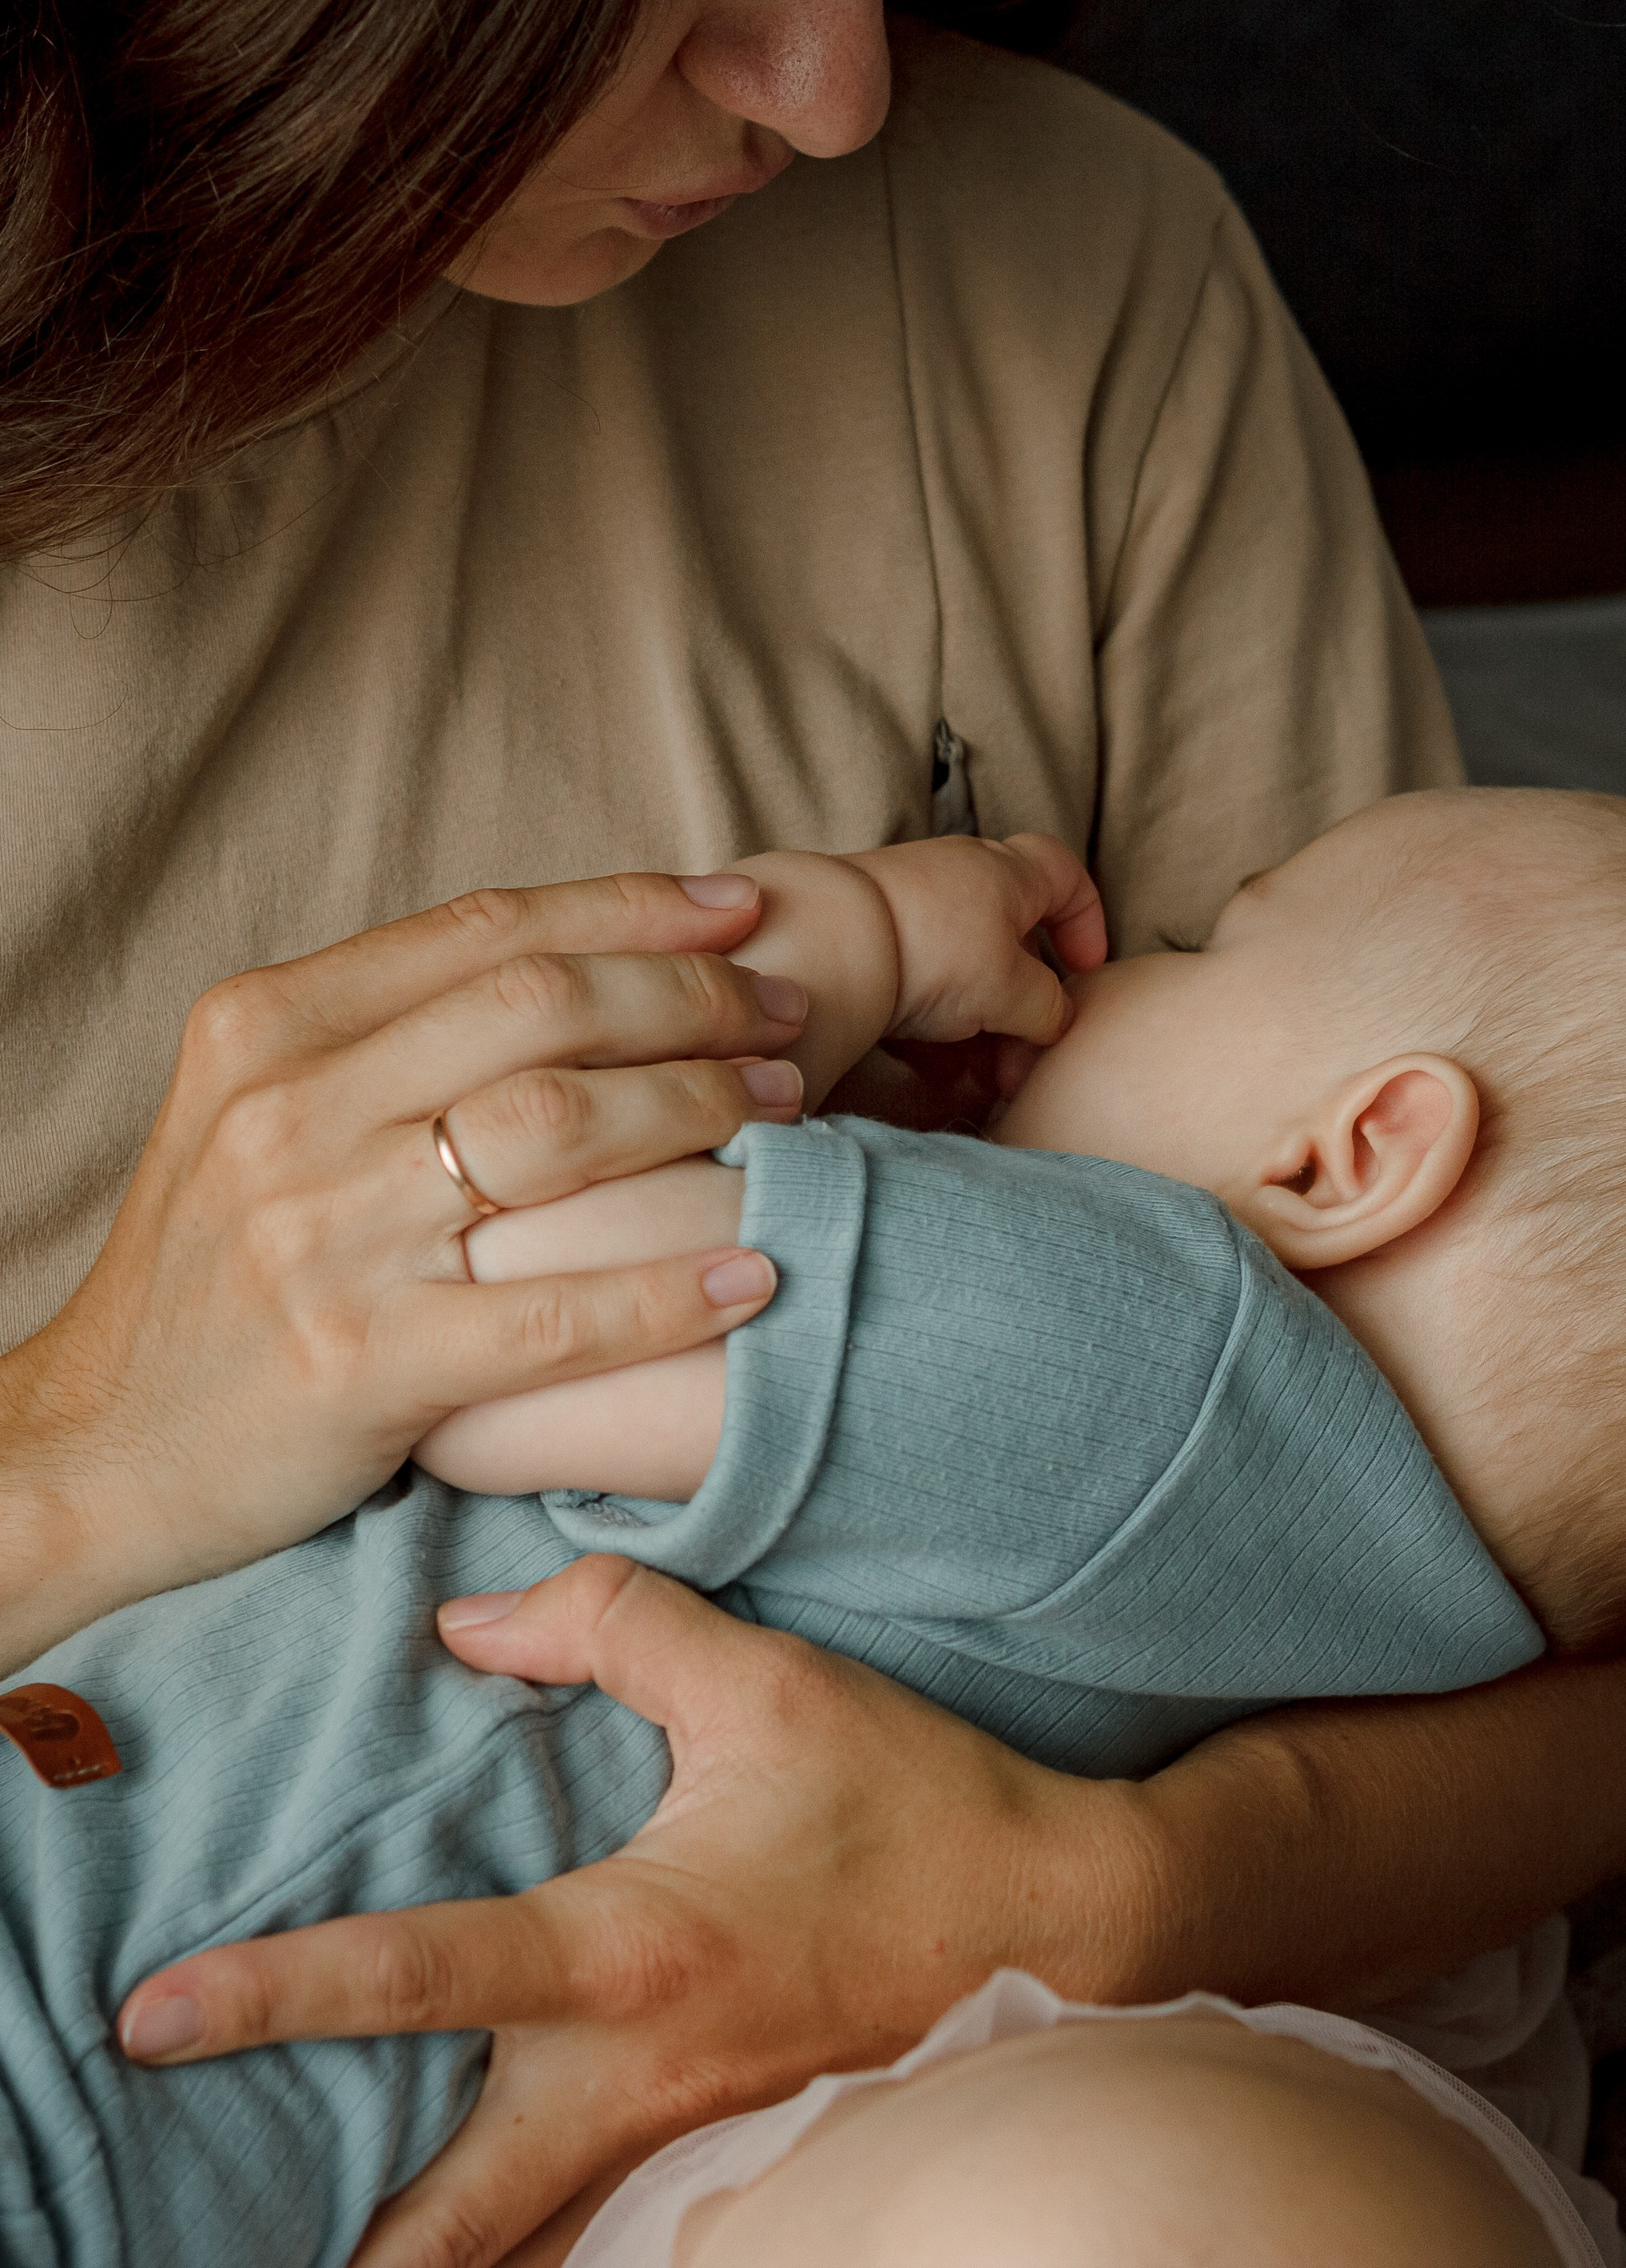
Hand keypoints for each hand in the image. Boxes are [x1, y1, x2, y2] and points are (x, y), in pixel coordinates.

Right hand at [0, 874, 808, 1668]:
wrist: (100, 1449)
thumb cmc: (214, 1275)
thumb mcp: (258, 1112)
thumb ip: (384, 1035)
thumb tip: (564, 966)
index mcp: (272, 1027)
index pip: (488, 929)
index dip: (634, 908)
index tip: (738, 911)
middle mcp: (293, 1110)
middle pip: (543, 1006)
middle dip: (695, 1000)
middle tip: (789, 1020)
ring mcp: (326, 1236)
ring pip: (563, 1131)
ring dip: (703, 1109)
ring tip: (795, 1114)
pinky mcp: (362, 1363)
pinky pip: (559, 1313)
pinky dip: (673, 1290)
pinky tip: (757, 1277)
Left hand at [115, 1556, 1161, 2267]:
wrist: (1060, 1923)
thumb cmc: (911, 1800)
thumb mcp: (768, 1682)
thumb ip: (612, 1625)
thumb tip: (470, 1624)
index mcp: (633, 1951)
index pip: (422, 1975)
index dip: (277, 1993)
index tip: (154, 2013)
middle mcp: (640, 2075)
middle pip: (453, 2218)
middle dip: (344, 2250)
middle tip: (207, 2233)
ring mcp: (687, 2138)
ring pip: (525, 2243)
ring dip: (427, 2246)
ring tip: (334, 2237)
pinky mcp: (728, 2153)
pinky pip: (600, 2221)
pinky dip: (529, 2229)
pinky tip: (487, 2193)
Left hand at [849, 835, 1107, 1078]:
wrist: (829, 942)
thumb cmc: (936, 951)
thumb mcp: (1015, 990)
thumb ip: (1049, 1008)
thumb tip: (1054, 1022)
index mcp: (1007, 873)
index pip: (1065, 875)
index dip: (1085, 921)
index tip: (1085, 970)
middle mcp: (959, 880)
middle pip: (1011, 943)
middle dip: (1025, 1008)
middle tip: (1025, 1063)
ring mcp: (911, 909)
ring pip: (965, 974)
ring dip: (982, 1030)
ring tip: (982, 1084)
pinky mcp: (870, 940)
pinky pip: (919, 987)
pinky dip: (936, 1028)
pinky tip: (935, 1075)